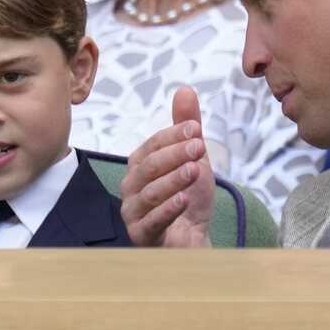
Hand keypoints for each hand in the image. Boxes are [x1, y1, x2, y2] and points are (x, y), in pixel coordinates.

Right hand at [120, 87, 214, 246]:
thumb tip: (185, 90)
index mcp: (140, 165)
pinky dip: (168, 209)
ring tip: (195, 170)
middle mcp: (131, 186)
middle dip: (175, 155)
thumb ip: (186, 127)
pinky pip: (152, 221)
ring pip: (150, 192)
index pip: (153, 144)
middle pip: (149, 166)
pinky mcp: (141, 235)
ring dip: (173, 180)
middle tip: (198, 147)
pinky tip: (184, 200)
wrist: (194, 240)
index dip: (174, 135)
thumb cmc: (189, 198)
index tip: (196, 129)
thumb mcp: (193, 159)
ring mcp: (133, 212)